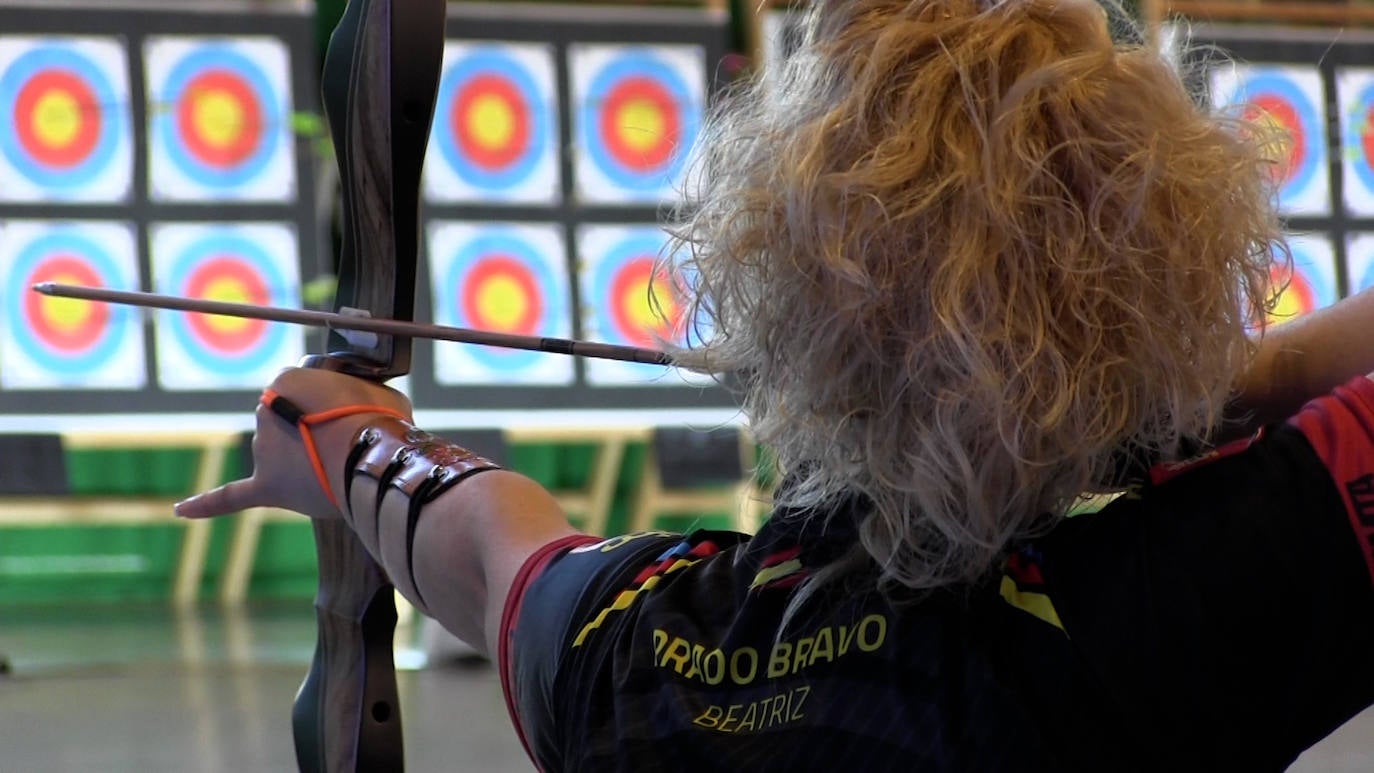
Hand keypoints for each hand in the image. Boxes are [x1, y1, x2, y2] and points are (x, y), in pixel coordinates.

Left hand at [175, 367, 412, 520]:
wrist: (374, 457)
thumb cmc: (378, 420)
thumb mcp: (372, 388)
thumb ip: (355, 396)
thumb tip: (353, 413)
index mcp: (286, 379)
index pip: (306, 386)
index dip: (333, 400)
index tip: (355, 409)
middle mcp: (264, 411)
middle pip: (291, 420)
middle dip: (315, 429)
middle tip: (353, 439)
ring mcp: (263, 451)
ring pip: (283, 453)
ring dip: (305, 457)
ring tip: (344, 465)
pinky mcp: (266, 487)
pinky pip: (231, 497)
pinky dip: (207, 505)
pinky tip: (181, 511)